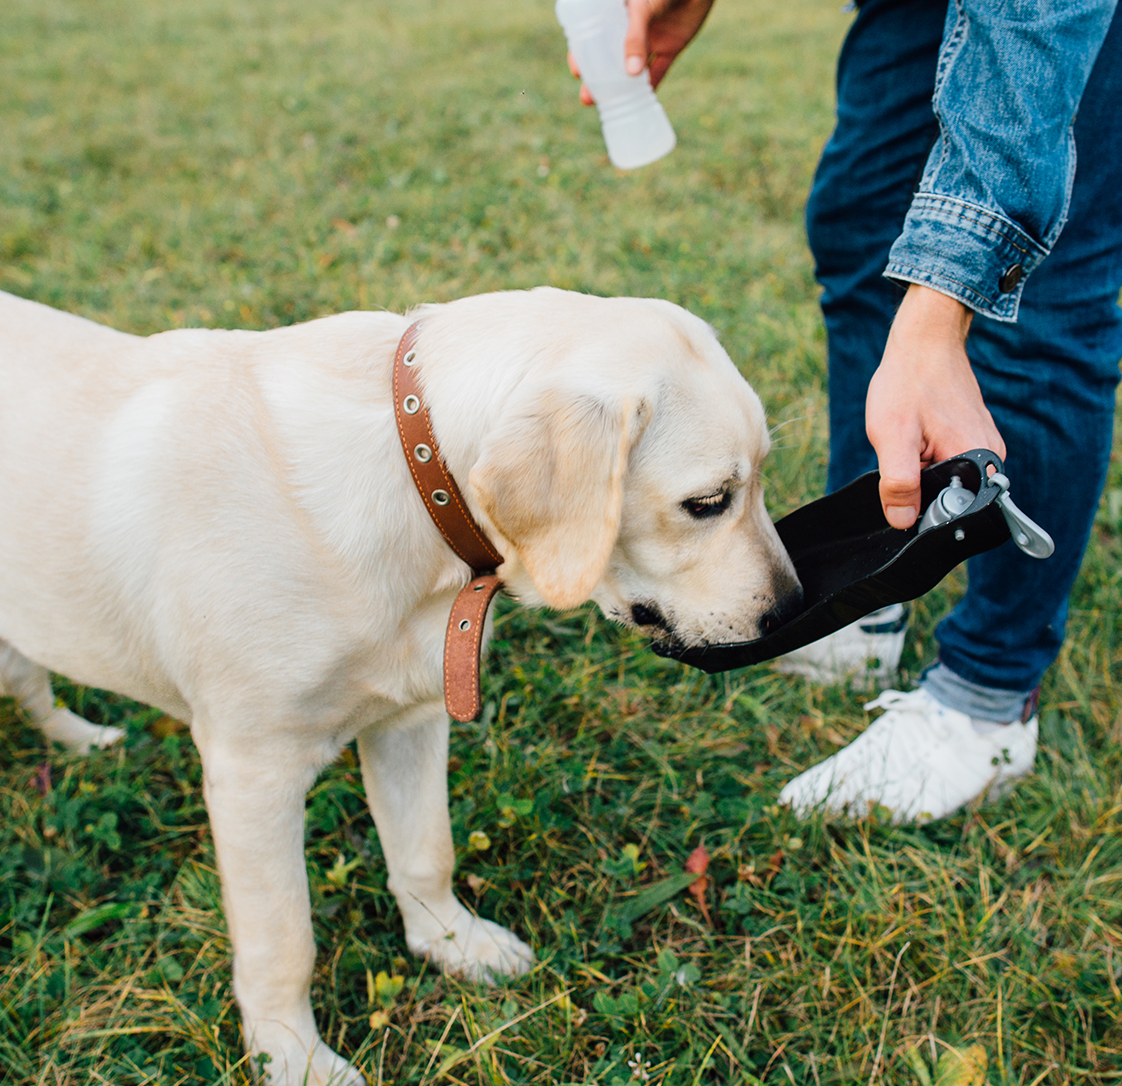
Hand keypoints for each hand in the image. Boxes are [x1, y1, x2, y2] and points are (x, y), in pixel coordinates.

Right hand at [568, 0, 715, 105]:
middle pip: (611, 57)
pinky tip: (640, 103)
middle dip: (600, 79)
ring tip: (608, 105)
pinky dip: (651, 86)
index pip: (595, 35)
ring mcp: (652, 37)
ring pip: (633, 68)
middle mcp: (632, 27)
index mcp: (618, 12)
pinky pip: (659, 70)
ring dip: (622, 88)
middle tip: (588, 97)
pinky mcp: (672, 46)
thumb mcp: (642, 9)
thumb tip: (630, 73)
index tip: (578, 71)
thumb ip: (635, 38)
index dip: (584, 54)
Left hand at [865, 284, 1005, 528]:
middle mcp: (991, 458)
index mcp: (978, 461)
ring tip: (913, 436)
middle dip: (918, 488)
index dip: (921, 512)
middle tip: (905, 450)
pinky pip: (948, 464)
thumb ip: (899, 483)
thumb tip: (902, 522)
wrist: (924, 342)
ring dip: (920, 470)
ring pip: (946, 482)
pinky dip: (926, 457)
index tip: (902, 487)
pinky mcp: (975, 439)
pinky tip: (919, 434)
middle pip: (950, 499)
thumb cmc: (908, 383)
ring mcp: (985, 447)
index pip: (954, 515)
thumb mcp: (893, 436)